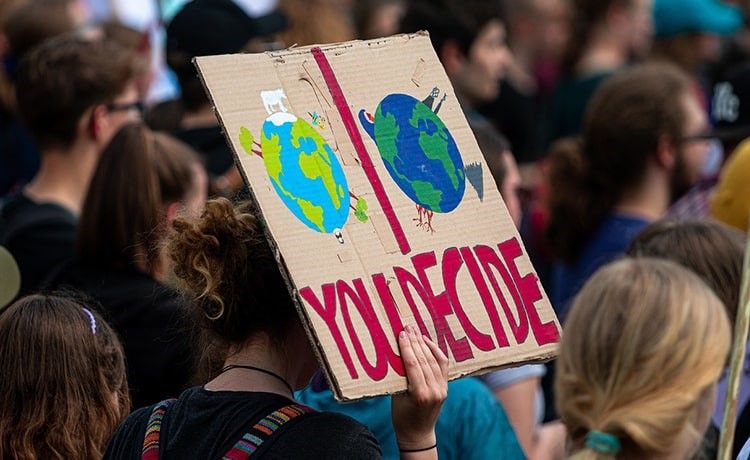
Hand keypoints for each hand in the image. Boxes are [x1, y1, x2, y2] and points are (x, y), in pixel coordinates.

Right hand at [391, 325, 448, 451]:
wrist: (418, 434)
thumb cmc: (401, 417)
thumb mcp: (396, 397)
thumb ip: (400, 377)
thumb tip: (397, 353)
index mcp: (419, 395)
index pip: (413, 365)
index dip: (407, 347)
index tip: (401, 334)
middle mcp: (434, 391)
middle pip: (424, 360)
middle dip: (415, 342)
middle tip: (407, 327)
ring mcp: (442, 389)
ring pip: (434, 361)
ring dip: (424, 344)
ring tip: (415, 331)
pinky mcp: (445, 387)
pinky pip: (442, 365)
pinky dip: (435, 351)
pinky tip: (427, 341)